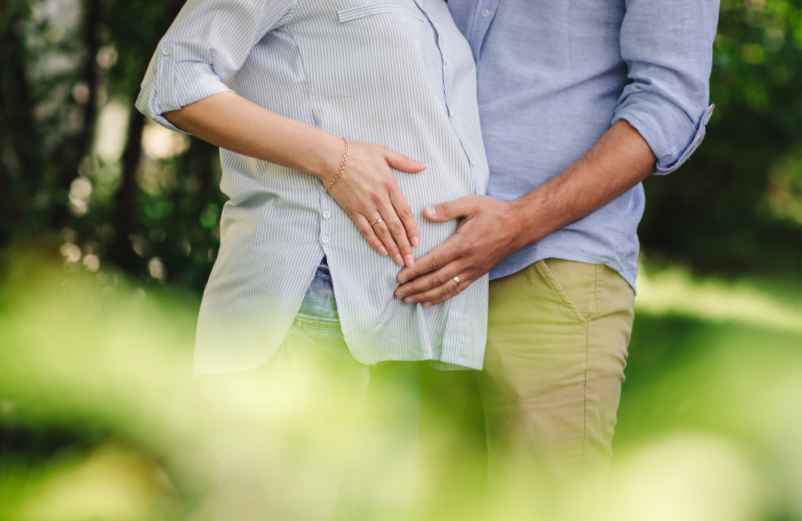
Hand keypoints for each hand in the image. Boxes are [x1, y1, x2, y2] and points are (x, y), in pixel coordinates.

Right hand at [323, 141, 425, 266]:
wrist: (331, 157)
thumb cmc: (358, 152)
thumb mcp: (384, 152)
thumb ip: (405, 162)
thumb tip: (423, 166)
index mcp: (390, 186)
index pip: (405, 213)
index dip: (412, 229)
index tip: (417, 242)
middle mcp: (380, 199)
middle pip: (396, 227)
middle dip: (404, 246)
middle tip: (411, 260)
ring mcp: (365, 207)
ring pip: (382, 232)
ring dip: (392, 248)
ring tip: (399, 260)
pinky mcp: (352, 211)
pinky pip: (365, 230)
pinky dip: (374, 242)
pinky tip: (381, 251)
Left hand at [394, 196, 523, 304]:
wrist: (519, 226)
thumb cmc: (494, 212)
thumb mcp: (470, 203)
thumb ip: (446, 209)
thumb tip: (425, 212)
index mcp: (461, 244)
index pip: (433, 261)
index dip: (415, 271)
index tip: (399, 277)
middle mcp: (466, 261)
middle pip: (436, 279)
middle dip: (415, 288)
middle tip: (397, 293)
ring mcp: (472, 270)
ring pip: (445, 289)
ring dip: (425, 296)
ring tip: (408, 300)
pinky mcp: (477, 275)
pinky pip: (457, 290)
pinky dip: (441, 298)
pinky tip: (429, 302)